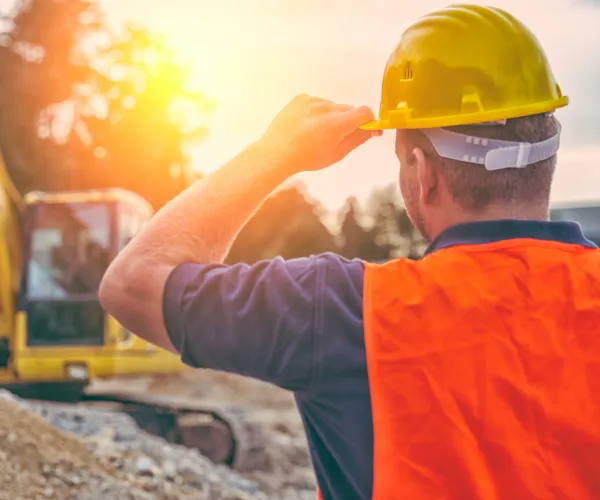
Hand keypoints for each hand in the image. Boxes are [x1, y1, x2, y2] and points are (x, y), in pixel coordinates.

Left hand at [258, 94, 381, 173]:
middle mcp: (326, 107)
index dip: (369, 120)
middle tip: (338, 136)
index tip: (368, 129)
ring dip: (332, 116)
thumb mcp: (336, 154)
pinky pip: (317, 102)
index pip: (364, 112)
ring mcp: (312, 100)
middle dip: (349, 121)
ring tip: (317, 132)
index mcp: (337, 123)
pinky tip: (307, 125)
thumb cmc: (307, 158)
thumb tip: (373, 130)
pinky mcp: (301, 98)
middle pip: (348, 109)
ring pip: (332, 106)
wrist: (276, 153)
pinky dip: (317, 112)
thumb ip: (357, 139)